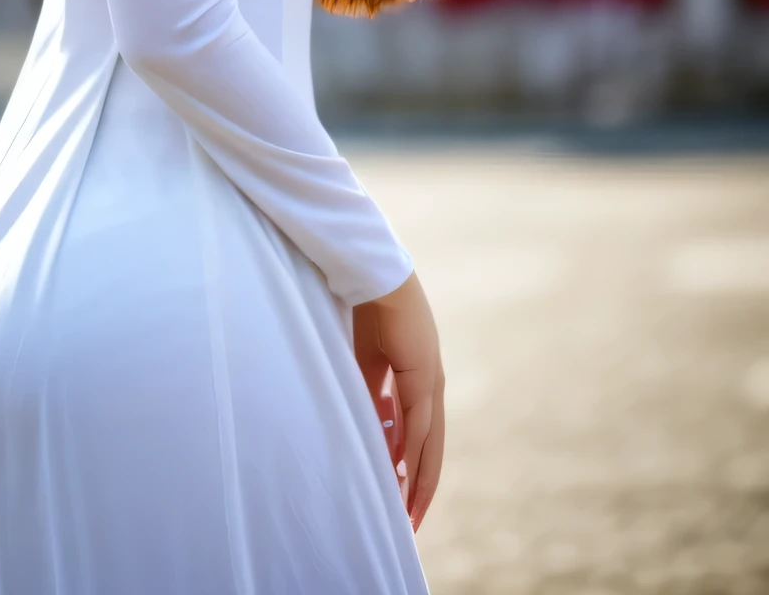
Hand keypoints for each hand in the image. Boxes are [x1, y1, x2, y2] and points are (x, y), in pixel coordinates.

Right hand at [353, 270, 444, 532]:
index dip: (412, 468)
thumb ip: (373, 397)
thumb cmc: (369, 311)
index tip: (403, 498)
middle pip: (432, 447)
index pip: (420, 435)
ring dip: (419, 480)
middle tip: (412, 522)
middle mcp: (431, 385)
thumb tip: (373, 431)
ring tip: (409, 513)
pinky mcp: (423, 375)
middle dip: (422, 486)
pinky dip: (411, 454)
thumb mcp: (367, 364)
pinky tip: (403, 478)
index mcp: (419, 379)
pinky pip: (418, 424)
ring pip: (429, 443)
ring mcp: (431, 381)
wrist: (375, 278)